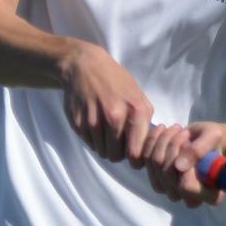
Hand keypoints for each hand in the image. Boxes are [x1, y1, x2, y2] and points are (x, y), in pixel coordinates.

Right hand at [58, 42, 152, 161]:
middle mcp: (114, 116)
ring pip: (101, 151)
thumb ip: (145, 122)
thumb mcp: (138, 95)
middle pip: (115, 156)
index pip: (135, 153)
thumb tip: (148, 147)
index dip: (135, 160)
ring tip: (105, 128)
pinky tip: (93, 120)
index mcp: (135, 111)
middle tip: (117, 141)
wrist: (84, 65)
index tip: (133, 157)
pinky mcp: (77, 122)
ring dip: (103, 145)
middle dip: (117, 152)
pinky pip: (88, 142)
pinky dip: (91, 137)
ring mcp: (94, 120)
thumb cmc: (116, 81)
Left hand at [139, 122, 225, 208]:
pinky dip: (152, 142)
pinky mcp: (159, 182)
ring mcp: (173, 193)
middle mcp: (190, 199)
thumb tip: (178, 167)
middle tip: (184, 131)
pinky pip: (147, 163)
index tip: (189, 144)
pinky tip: (163, 130)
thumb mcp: (212, 137)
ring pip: (156, 169)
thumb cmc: (212, 139)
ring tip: (176, 128)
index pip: (187, 187)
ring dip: (163, 143)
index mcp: (211, 195)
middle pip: (168, 177)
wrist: (201, 139)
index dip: (184, 166)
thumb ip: (199, 151)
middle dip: (173, 147)